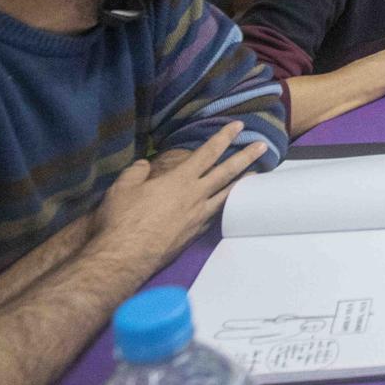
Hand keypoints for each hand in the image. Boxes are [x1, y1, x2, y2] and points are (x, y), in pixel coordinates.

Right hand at [91, 123, 266, 271]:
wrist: (126, 258)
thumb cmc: (122, 220)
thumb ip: (136, 172)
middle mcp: (195, 196)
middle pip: (226, 172)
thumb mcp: (122, 188)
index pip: (207, 153)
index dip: (224, 137)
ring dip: (242, 182)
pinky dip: (225, 205)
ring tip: (258, 173)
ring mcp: (198, 217)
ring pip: (227, 195)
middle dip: (245, 156)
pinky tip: (227, 204)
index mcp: (180, 180)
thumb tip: (144, 165)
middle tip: (262, 146)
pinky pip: (215, 215)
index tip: (239, 126)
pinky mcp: (195, 235)